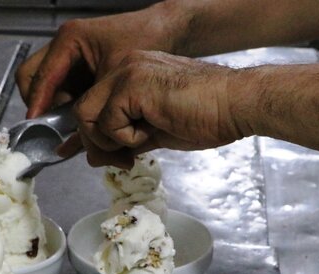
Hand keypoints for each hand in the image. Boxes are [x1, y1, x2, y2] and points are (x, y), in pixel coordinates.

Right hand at [15, 1, 189, 117]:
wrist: (169, 31)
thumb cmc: (146, 41)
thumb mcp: (117, 76)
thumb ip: (93, 104)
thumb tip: (76, 132)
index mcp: (70, 40)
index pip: (39, 75)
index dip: (36, 102)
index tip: (35, 124)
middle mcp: (65, 48)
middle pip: (31, 79)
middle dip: (38, 104)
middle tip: (49, 126)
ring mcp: (71, 60)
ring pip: (45, 88)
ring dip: (52, 109)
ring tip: (67, 129)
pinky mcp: (80, 72)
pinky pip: (62, 93)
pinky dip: (66, 109)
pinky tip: (77, 126)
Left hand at [57, 51, 246, 167]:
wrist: (236, 106)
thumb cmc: (206, 116)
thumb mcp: (155, 131)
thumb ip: (125, 139)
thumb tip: (96, 157)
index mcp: (129, 75)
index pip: (92, 107)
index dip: (98, 138)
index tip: (120, 157)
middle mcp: (123, 68)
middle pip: (82, 111)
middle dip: (96, 143)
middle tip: (122, 159)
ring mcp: (126, 73)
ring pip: (86, 115)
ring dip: (109, 139)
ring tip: (141, 141)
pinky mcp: (132, 85)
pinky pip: (107, 122)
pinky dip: (125, 137)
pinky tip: (152, 130)